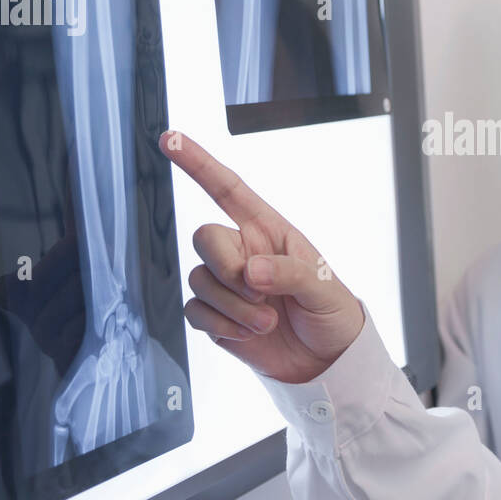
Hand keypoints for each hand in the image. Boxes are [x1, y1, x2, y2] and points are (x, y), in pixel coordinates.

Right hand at [158, 130, 364, 383]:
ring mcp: (227, 284)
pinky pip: (195, 312)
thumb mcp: (322, 287)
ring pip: (199, 279)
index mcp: (268, 230)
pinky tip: (249, 334)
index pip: (227, 189)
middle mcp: (243, 251)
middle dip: (226, 267)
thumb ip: (289, 273)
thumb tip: (250, 271)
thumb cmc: (330, 312)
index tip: (170, 138)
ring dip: (233, 307)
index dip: (198, 162)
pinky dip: (221, 325)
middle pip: (204, 237)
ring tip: (268, 321)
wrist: (325, 361)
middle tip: (260, 292)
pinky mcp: (216, 315)